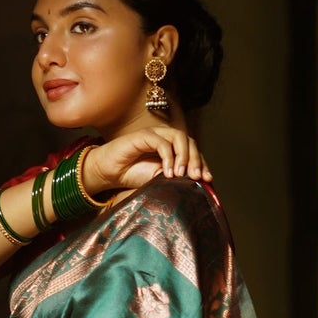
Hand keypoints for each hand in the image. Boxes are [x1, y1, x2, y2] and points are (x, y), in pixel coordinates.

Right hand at [81, 129, 211, 197]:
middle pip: (190, 142)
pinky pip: (162, 142)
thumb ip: (176, 177)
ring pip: (178, 137)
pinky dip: (168, 157)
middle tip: (197, 177)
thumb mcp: (160, 179)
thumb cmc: (132, 175)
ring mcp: (155, 135)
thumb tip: (196, 182)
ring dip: (184, 156)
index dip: (203, 164)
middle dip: (196, 160)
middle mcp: (166, 139)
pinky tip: (167, 172)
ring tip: (181, 174)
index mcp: (172, 149)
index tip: (208, 180)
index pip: (193, 151)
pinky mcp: (143, 136)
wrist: (109, 173)